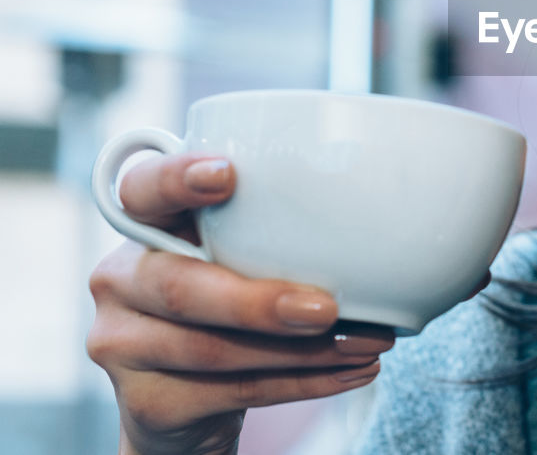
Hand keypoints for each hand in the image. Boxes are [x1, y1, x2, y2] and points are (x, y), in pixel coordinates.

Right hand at [87, 152, 394, 454]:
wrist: (191, 401)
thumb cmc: (232, 302)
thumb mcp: (242, 254)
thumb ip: (274, 229)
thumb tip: (376, 216)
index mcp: (147, 225)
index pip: (143, 190)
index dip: (176, 179)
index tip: (226, 174)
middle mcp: (120, 279)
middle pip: (181, 287)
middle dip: (259, 301)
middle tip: (328, 308)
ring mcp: (122, 344)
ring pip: (214, 349)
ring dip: (303, 351)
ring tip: (367, 344)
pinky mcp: (146, 402)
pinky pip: (234, 391)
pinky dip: (303, 382)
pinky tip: (351, 372)